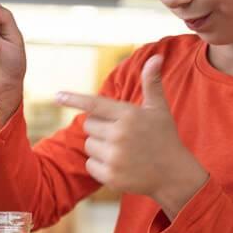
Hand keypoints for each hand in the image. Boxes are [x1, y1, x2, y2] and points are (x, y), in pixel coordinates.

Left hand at [56, 55, 207, 218]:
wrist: (174, 176)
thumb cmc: (164, 137)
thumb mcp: (159, 109)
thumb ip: (151, 83)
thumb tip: (156, 57)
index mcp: (129, 115)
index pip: (95, 104)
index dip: (74, 99)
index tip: (57, 95)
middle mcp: (120, 135)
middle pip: (88, 125)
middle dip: (100, 128)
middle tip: (121, 134)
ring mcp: (115, 157)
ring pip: (88, 145)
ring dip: (99, 147)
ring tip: (123, 150)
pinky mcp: (111, 176)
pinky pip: (90, 164)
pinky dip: (100, 165)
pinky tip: (120, 165)